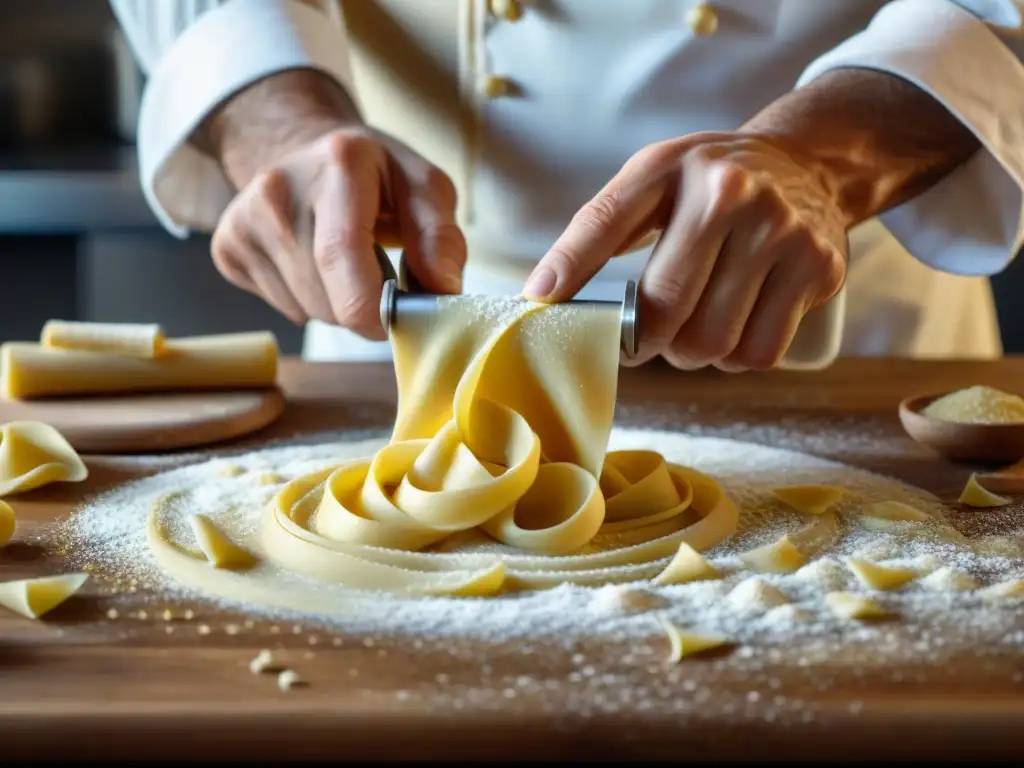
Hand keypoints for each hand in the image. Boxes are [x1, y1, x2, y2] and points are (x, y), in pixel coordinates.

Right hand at [211, 122, 465, 338]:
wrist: (302, 148)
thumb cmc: (374, 174)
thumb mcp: (424, 186)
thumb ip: (440, 236)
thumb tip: (443, 290)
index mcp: (337, 164)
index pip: (341, 256)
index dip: (373, 309)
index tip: (397, 321)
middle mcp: (277, 189)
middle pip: (328, 298)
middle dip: (365, 305)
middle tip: (378, 271)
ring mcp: (244, 220)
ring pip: (307, 311)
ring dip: (337, 304)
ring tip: (343, 262)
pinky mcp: (226, 249)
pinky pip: (283, 309)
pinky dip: (308, 301)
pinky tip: (312, 263)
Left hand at [522, 132, 847, 370]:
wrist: (807, 166)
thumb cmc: (709, 185)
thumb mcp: (653, 179)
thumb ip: (600, 229)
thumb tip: (542, 295)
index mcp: (673, 166)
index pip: (604, 222)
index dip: (570, 269)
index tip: (542, 303)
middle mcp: (731, 193)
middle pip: (664, 309)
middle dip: (643, 339)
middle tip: (642, 336)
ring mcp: (782, 232)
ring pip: (711, 342)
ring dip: (690, 353)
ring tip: (692, 326)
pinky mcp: (818, 269)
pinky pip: (757, 353)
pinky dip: (736, 357)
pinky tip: (734, 326)